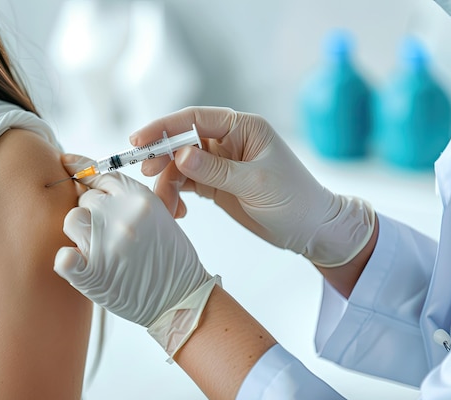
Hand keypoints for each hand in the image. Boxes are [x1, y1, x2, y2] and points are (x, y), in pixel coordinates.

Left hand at [54, 154, 218, 358]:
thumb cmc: (171, 257)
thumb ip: (138, 192)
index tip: (68, 164)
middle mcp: (120, 215)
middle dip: (92, 212)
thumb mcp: (164, 214)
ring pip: (72, 220)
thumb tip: (112, 171)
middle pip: (85, 198)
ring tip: (99, 248)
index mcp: (138, 198)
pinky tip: (72, 262)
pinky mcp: (93, 274)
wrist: (181, 297)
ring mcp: (105, 243)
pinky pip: (64, 257)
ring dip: (80, 232)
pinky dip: (66, 260)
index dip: (84, 173)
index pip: (102, 176)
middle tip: (108, 232)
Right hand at [130, 106, 373, 266]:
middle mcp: (229, 141)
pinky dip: (176, 195)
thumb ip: (216, 170)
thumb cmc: (294, 201)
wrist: (311, 230)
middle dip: (161, 157)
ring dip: (167, 183)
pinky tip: (178, 211)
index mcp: (243, 128)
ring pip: (179, 166)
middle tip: (147, 175)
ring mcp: (220, 163)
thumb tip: (179, 155)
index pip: (195, 119)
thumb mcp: (255, 183)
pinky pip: (186, 184)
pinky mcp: (215, 184)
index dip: (164, 127)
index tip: (140, 140)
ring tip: (166, 206)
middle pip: (182, 141)